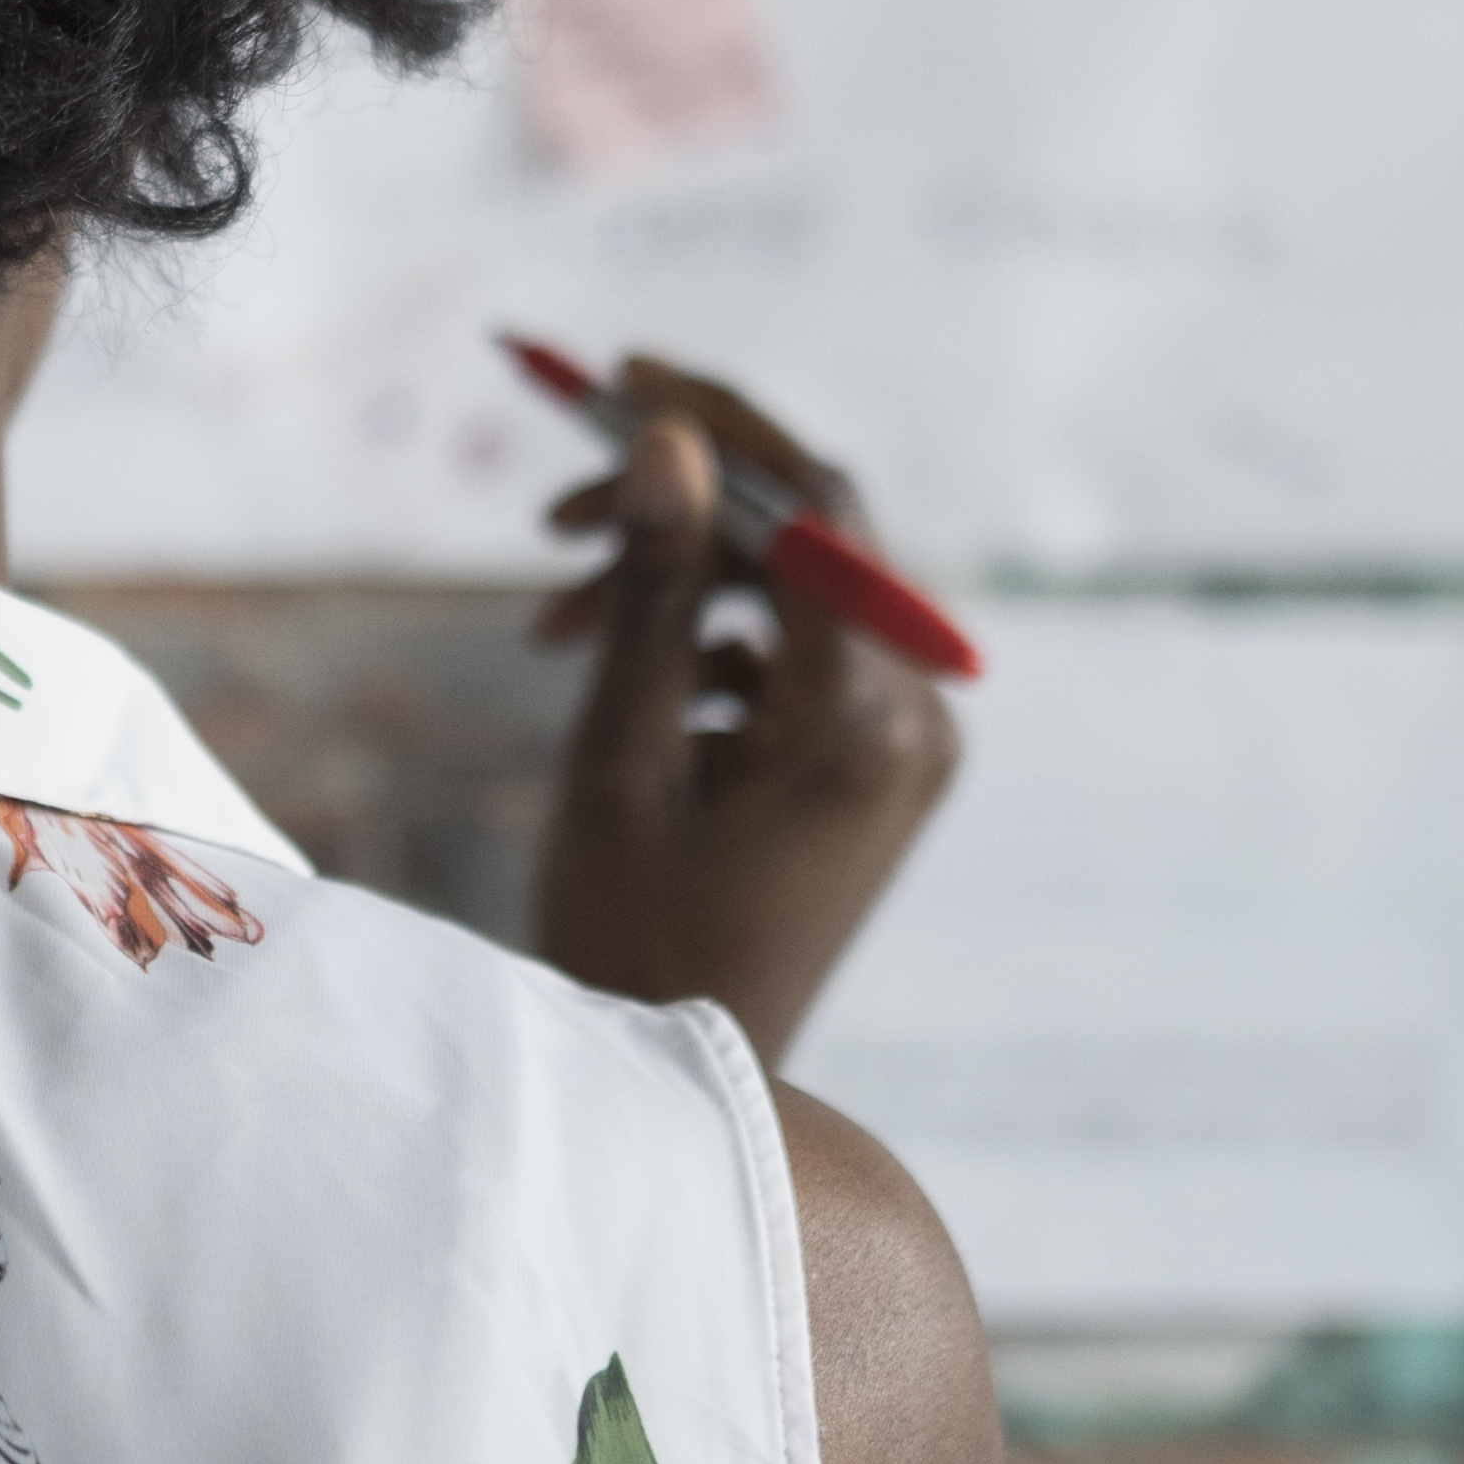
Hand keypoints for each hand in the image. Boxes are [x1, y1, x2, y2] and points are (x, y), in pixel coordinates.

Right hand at [524, 356, 961, 1049]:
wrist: (686, 1085)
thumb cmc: (634, 939)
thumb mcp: (621, 756)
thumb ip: (653, 589)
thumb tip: (668, 439)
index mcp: (866, 722)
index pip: (818, 504)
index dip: (719, 422)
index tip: (616, 378)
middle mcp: (915, 721)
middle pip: (810, 536)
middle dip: (678, 501)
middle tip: (549, 495)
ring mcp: (903, 746)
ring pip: (792, 589)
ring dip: (673, 578)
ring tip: (548, 624)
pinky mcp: (873, 765)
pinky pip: (793, 651)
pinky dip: (702, 640)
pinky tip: (611, 679)